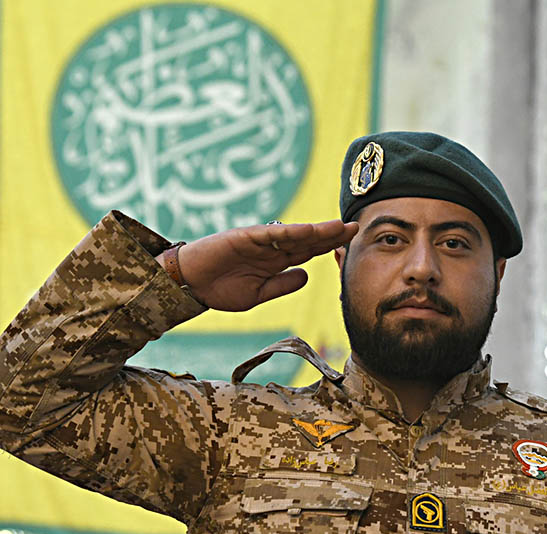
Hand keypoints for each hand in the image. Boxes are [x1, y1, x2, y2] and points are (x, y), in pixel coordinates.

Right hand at [170, 220, 357, 311]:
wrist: (190, 285)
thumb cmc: (220, 289)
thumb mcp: (257, 294)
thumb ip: (281, 285)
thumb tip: (306, 276)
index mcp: (275, 262)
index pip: (308, 251)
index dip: (329, 247)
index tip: (351, 244)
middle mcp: (271, 248)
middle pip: (307, 239)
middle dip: (331, 234)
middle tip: (356, 227)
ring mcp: (258, 241)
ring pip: (293, 234)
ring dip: (316, 230)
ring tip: (339, 227)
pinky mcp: (243, 237)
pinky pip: (270, 234)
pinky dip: (288, 232)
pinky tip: (308, 231)